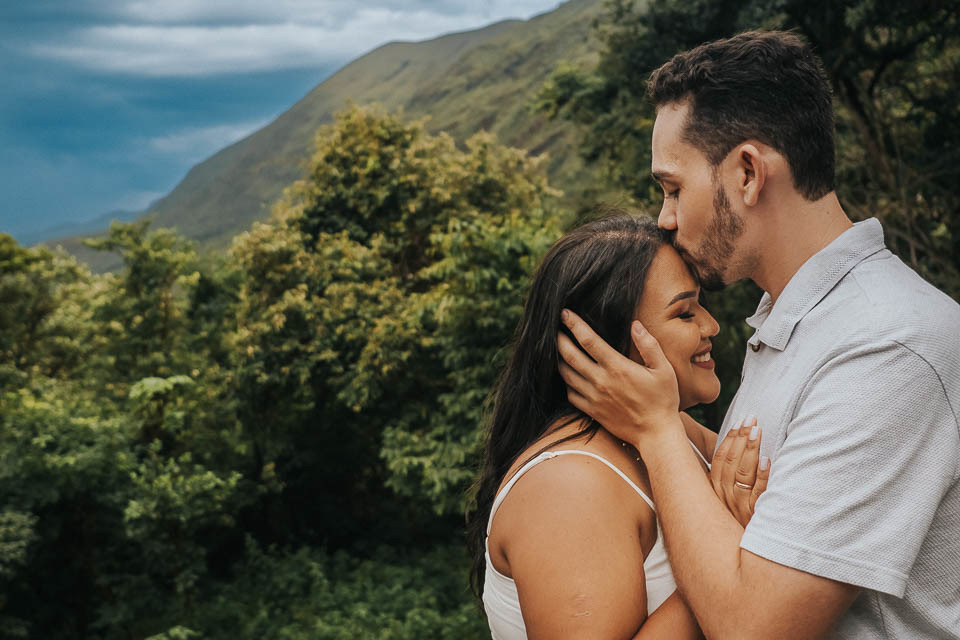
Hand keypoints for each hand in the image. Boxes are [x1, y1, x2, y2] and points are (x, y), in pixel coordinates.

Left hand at [557, 309, 680, 445]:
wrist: (656, 434)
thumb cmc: (663, 400)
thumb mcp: (664, 369)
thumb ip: (649, 345)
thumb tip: (635, 324)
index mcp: (617, 367)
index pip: (588, 340)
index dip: (574, 325)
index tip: (564, 313)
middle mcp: (601, 381)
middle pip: (570, 355)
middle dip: (559, 339)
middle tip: (554, 328)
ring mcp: (594, 397)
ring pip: (566, 374)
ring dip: (558, 359)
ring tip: (557, 349)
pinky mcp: (591, 411)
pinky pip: (570, 393)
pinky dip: (566, 382)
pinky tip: (568, 374)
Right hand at [710, 417, 770, 526]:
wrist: (747, 563)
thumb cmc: (739, 529)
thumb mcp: (726, 506)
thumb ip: (728, 482)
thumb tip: (736, 453)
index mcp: (714, 494)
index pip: (718, 461)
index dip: (729, 440)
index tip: (739, 422)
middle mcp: (723, 500)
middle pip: (730, 463)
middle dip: (740, 438)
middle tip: (751, 418)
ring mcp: (739, 509)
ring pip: (742, 474)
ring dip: (749, 450)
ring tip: (757, 430)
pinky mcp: (755, 518)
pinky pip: (758, 493)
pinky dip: (761, 476)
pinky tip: (766, 460)